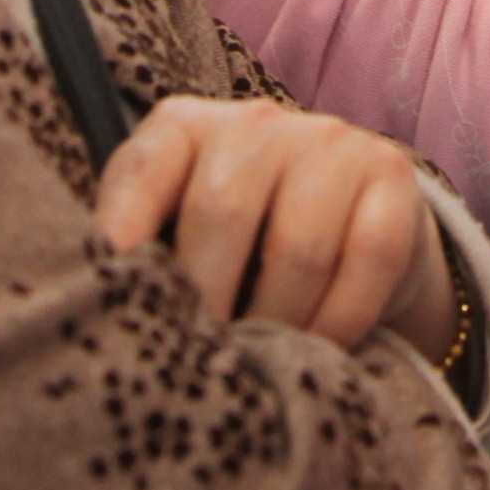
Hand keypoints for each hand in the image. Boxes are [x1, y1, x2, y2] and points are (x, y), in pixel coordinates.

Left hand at [92, 94, 456, 356]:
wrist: (350, 229)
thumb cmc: (238, 248)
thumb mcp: (179, 238)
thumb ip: (141, 258)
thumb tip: (97, 312)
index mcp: (185, 128)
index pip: (145, 166)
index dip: (122, 224)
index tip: (112, 287)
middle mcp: (257, 121)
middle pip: (222, 211)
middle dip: (206, 300)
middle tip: (198, 364)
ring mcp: (332, 142)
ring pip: (297, 248)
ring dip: (276, 324)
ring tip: (257, 367)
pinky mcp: (392, 177)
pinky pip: (367, 259)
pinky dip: (340, 321)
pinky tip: (320, 351)